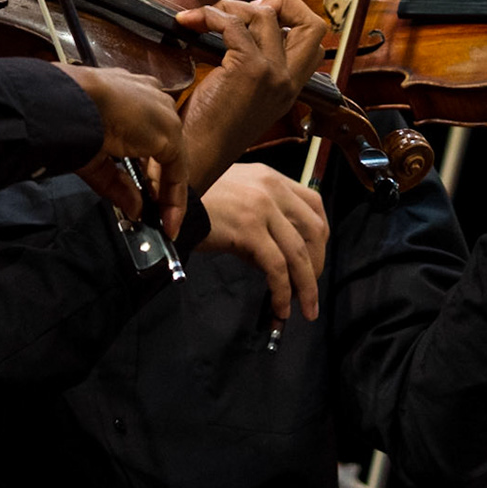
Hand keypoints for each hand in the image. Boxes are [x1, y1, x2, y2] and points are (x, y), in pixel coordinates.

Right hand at [56, 64, 187, 237]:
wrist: (67, 102)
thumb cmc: (68, 118)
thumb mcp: (93, 155)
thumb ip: (117, 183)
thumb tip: (134, 208)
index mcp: (131, 94)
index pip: (145, 132)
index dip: (143, 163)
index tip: (141, 188)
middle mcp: (152, 100)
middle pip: (163, 147)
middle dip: (156, 181)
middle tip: (152, 210)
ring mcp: (163, 115)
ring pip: (172, 159)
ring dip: (166, 192)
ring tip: (163, 221)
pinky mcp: (169, 133)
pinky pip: (177, 172)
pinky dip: (174, 199)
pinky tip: (168, 220)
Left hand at [174, 0, 328, 189]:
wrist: (195, 158)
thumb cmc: (209, 131)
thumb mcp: (245, 99)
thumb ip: (255, 69)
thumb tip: (239, 29)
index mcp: (290, 88)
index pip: (315, 40)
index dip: (291, 19)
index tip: (257, 19)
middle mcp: (288, 81)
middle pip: (312, 22)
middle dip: (280, 2)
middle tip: (244, 10)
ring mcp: (273, 74)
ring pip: (266, 15)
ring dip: (231, 7)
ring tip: (205, 18)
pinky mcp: (249, 69)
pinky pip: (234, 23)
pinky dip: (210, 15)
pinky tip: (190, 23)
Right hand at [202, 163, 329, 320]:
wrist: (166, 201)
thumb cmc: (196, 200)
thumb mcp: (236, 198)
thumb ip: (261, 221)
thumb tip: (277, 263)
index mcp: (271, 178)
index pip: (315, 205)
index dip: (320, 238)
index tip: (315, 260)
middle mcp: (272, 188)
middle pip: (314, 231)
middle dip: (317, 265)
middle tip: (310, 291)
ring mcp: (262, 208)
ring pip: (299, 253)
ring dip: (307, 286)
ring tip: (306, 309)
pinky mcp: (248, 230)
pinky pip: (276, 268)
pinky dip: (283, 292)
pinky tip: (281, 307)